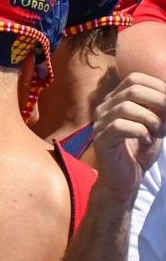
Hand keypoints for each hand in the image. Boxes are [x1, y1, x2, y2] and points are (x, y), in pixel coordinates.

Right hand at [90, 72, 165, 201]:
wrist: (124, 181)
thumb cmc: (140, 152)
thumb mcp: (154, 125)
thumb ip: (160, 110)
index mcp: (116, 100)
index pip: (135, 78)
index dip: (159, 87)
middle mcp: (104, 107)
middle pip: (133, 89)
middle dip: (159, 102)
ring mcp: (100, 122)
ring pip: (127, 107)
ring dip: (151, 120)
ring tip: (158, 133)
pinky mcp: (101, 139)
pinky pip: (121, 126)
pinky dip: (141, 132)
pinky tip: (146, 141)